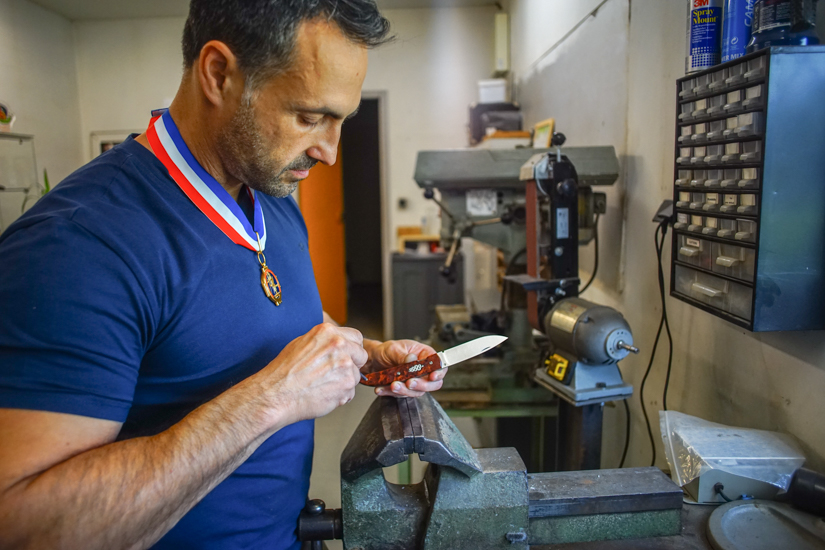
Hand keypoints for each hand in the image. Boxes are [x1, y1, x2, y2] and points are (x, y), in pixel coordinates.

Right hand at [253, 323, 367, 425]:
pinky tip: (323, 394)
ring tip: (323, 385)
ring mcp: (345, 365)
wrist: (276, 394)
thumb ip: (324, 342)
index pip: (356, 337)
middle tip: (335, 374)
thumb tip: (337, 344)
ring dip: (344, 382)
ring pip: (356, 375)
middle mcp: (339, 345)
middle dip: (352, 365)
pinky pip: (351, 391)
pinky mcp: (347, 384)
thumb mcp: (302, 343)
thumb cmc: (283, 372)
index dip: (351, 349)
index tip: (346, 356)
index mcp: (328, 332)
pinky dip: (341, 395)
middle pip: (361, 355)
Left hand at [362, 340, 444, 397]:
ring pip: (417, 391)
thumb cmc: (387, 351)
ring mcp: (415, 381)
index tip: (432, 376)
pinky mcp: (405, 390)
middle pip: (433, 383)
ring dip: (405, 391)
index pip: (439, 364)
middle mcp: (423, 370)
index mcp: (424, 355)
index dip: (439, 372)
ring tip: (393, 386)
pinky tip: (382, 389)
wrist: (373, 360)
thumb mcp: (393, 349)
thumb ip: (402, 355)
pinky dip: (391, 393)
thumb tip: (412, 359)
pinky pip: (402, 395)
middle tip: (410, 383)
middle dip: (422, 385)